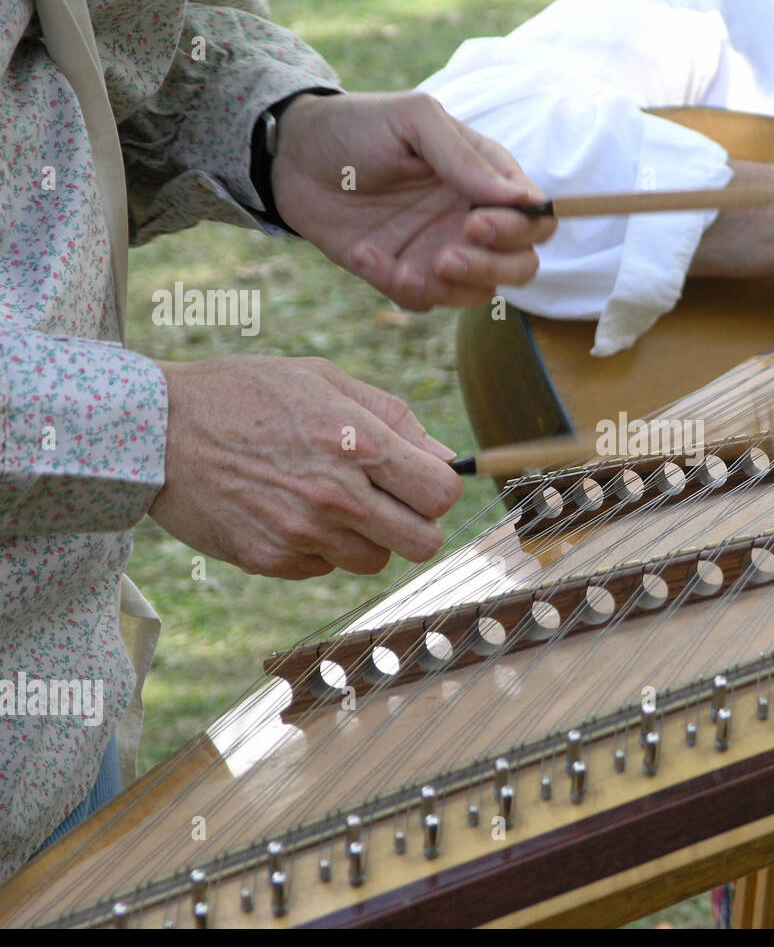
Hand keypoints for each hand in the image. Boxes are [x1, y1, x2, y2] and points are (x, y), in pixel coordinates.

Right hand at [148, 356, 462, 579]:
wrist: (155, 428)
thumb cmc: (246, 393)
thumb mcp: (324, 379)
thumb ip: (395, 418)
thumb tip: (446, 458)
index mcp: (358, 442)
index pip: (442, 493)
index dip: (438, 488)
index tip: (419, 479)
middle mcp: (336, 494)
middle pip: (423, 542)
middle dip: (414, 523)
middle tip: (388, 501)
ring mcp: (302, 532)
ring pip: (375, 560)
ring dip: (365, 537)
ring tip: (328, 500)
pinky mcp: (271, 560)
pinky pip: (325, 568)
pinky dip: (319, 548)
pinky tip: (288, 511)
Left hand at [270, 91, 556, 310]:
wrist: (291, 156)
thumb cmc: (358, 126)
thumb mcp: (413, 121)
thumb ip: (464, 157)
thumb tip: (522, 199)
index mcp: (486, 180)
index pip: (536, 218)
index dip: (518, 229)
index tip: (476, 221)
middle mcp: (472, 220)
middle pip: (521, 266)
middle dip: (491, 268)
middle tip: (447, 257)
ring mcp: (442, 251)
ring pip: (478, 294)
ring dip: (445, 290)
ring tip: (403, 268)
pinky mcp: (405, 276)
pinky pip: (423, 302)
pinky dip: (397, 287)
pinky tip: (365, 253)